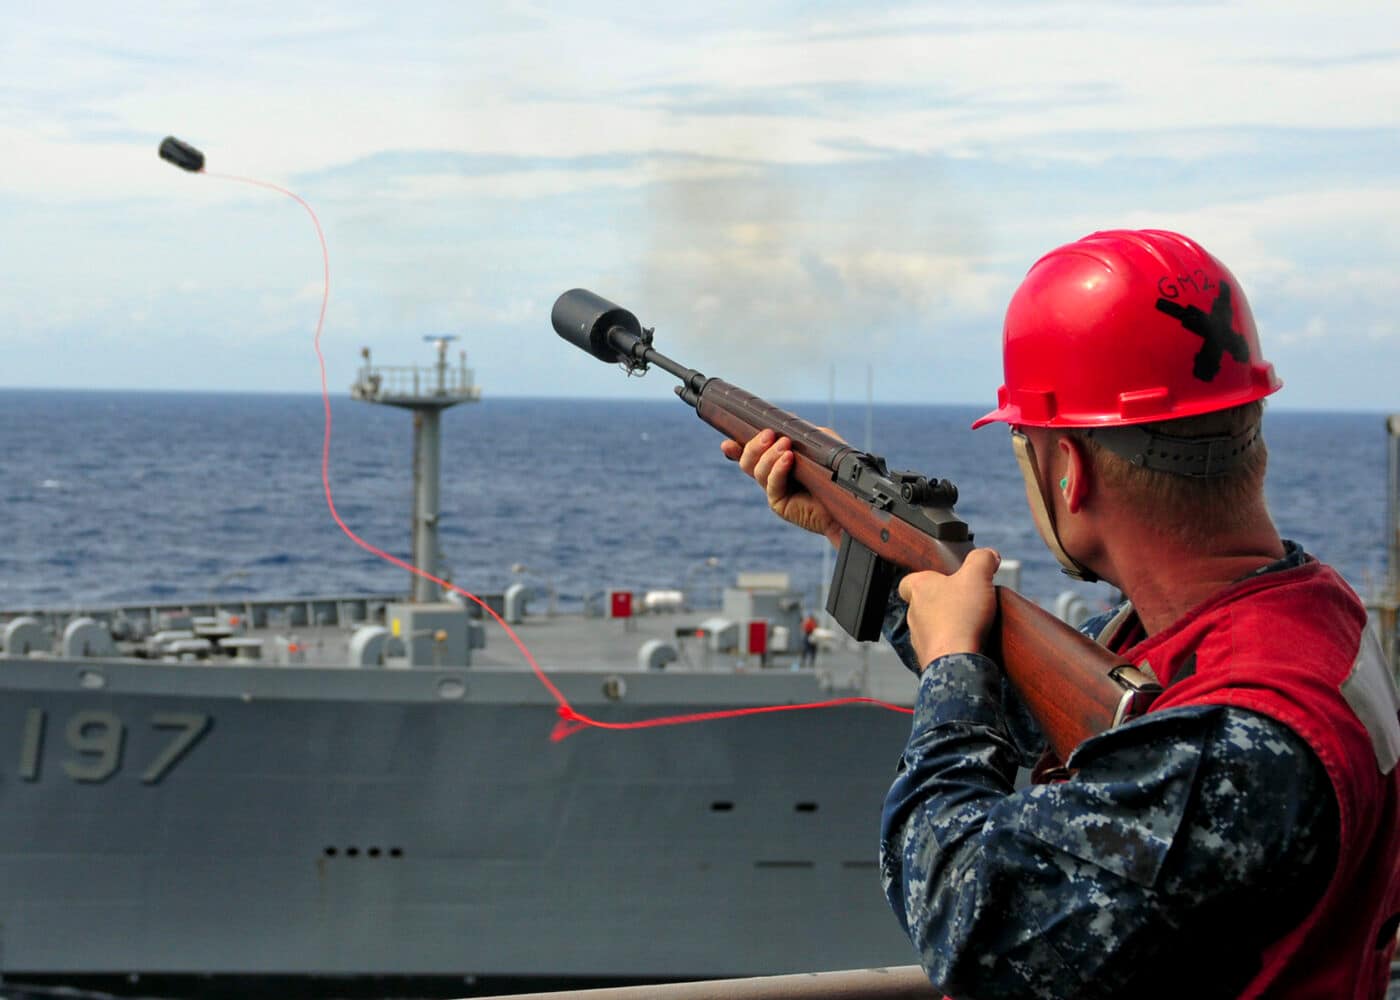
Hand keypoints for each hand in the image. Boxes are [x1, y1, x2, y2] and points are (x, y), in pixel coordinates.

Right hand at [720, 428, 842, 547]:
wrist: (847, 501)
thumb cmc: (835, 473)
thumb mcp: (819, 445)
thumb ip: (802, 433)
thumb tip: (787, 420)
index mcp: (776, 462)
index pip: (751, 453)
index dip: (736, 448)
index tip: (728, 442)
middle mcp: (771, 477)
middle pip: (747, 461)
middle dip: (753, 446)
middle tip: (769, 435)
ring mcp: (774, 491)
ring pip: (757, 471)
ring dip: (769, 455)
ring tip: (785, 446)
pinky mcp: (780, 504)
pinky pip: (772, 484)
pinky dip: (777, 469)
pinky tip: (788, 459)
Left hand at [896, 548, 1000, 669]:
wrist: (956, 660)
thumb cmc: (961, 617)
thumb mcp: (977, 577)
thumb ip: (982, 559)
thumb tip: (989, 555)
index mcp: (919, 588)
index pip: (909, 580)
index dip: (924, 578)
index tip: (942, 580)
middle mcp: (914, 612)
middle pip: (924, 603)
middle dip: (943, 602)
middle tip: (966, 602)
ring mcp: (919, 637)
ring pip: (931, 626)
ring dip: (947, 625)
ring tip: (971, 624)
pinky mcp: (928, 656)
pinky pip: (939, 647)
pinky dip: (952, 644)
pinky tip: (969, 643)